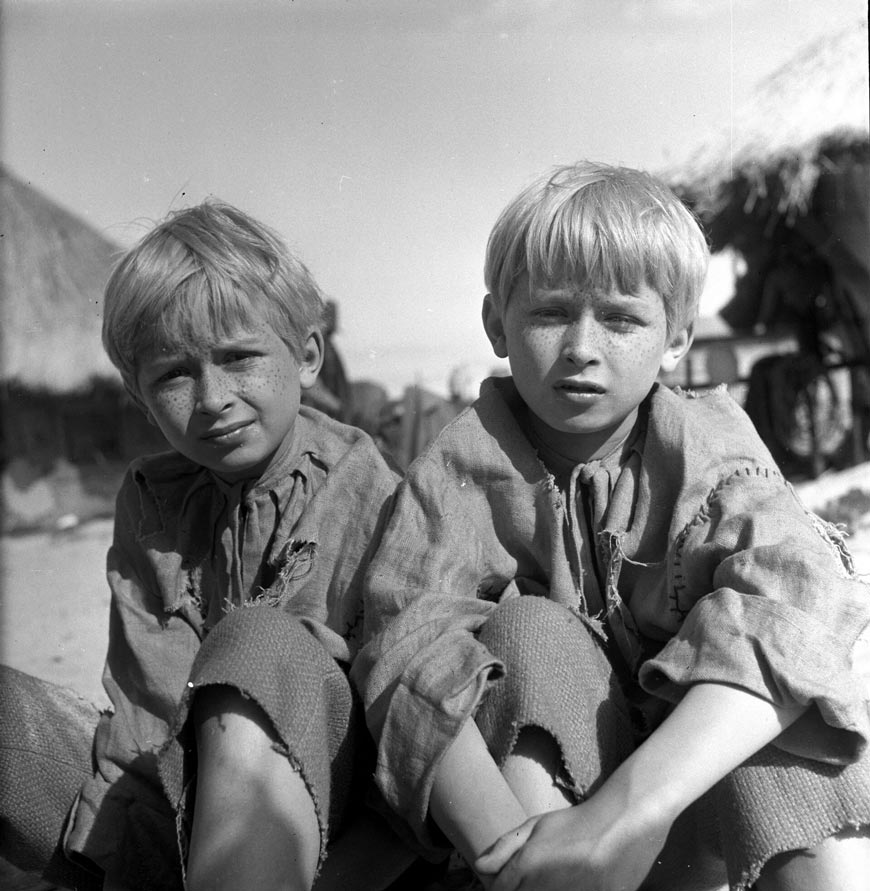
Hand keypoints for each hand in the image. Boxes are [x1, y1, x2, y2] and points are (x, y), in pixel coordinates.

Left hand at [475, 792, 672, 890]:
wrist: (624, 821)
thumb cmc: (578, 823)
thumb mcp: (539, 825)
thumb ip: (506, 846)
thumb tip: (479, 866)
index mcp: (529, 863)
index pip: (500, 890)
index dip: (502, 887)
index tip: (509, 882)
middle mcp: (545, 885)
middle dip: (522, 890)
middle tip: (537, 878)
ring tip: (556, 880)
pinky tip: (574, 885)